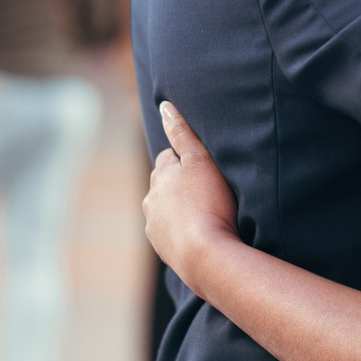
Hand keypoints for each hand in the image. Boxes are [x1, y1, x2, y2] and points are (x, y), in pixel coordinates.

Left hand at [144, 102, 239, 283]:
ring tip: (204, 214)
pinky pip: (170, 234)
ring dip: (178, 209)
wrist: (206, 255)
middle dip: (178, 184)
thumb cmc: (209, 204)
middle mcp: (151, 200)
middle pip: (164, 184)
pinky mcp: (163, 249)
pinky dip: (180, 231)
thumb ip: (182, 133)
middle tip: (205, 189)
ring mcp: (155, 226)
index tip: (201, 166)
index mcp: (160, 176)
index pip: (168, 157)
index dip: (185, 159)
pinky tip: (199, 234)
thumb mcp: (200, 161)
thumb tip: (165, 106)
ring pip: (165, 210)